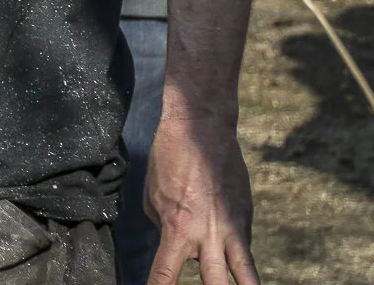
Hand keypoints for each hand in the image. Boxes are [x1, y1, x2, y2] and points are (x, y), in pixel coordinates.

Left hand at [145, 110, 256, 284]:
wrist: (202, 129)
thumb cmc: (169, 160)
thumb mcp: (153, 196)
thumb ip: (165, 228)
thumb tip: (176, 246)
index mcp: (177, 229)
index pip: (165, 274)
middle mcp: (208, 235)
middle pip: (213, 284)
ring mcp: (232, 229)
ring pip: (246, 275)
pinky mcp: (246, 219)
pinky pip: (243, 249)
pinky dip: (238, 259)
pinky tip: (235, 263)